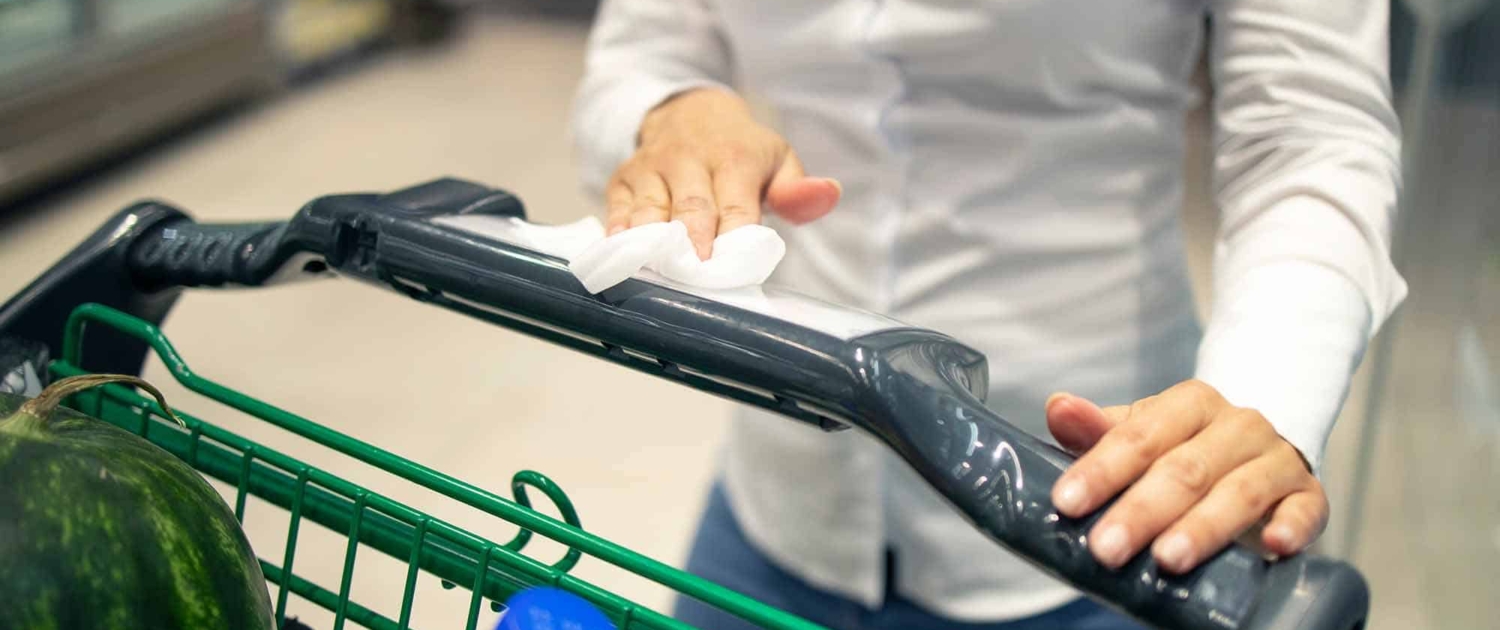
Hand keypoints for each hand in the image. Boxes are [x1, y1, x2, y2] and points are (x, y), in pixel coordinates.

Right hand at [609, 88, 840, 259]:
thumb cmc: (740, 151)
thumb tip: (829, 194)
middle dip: (694, 245)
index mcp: (734, 159)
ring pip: (650, 210)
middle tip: (698, 279)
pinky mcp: (623, 179)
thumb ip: (799, 190)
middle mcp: (689, 160)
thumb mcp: (778, 160)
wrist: (688, 112)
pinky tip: (619, 256)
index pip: (736, 206)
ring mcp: (652, 169)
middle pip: (691, 209)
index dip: (735, 238)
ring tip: (658, 276)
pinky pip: (617, 209)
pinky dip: (618, 233)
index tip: (735, 270)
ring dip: (653, 245)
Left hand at [1045, 380, 1327, 574]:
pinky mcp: (1308, 495)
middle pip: (1185, 469)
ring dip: (1204, 527)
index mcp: (1190, 403)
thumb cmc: (1185, 446)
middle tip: (1105, 549)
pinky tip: (1274, 547)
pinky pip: (1306, 510)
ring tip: (1168, 559)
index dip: (1102, 469)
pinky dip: (1293, 527)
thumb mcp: (1142, 433)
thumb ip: (1097, 429)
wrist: (1258, 449)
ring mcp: (1276, 459)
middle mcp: (1237, 425)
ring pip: (1240, 492)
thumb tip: (1057, 407)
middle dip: (1142, 511)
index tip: (1067, 502)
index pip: (1140, 435)